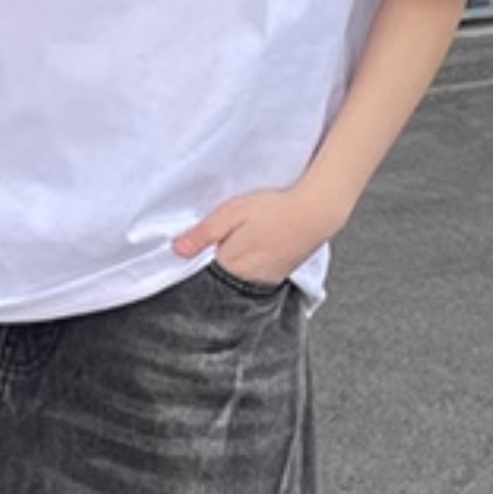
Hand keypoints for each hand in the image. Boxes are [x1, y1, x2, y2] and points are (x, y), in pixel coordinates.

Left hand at [171, 177, 349, 285]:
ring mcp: (264, 282)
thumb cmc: (274, 209)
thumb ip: (203, 233)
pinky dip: (246, 274)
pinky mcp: (277, 278)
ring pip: (235, 284)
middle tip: (210, 252)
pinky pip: (253, 282)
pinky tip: (248, 256)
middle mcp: (246, 280)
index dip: (192, 268)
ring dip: (228, 273)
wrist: (316, 212)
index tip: (186, 257)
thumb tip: (176, 249)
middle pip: (217, 283)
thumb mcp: (230, 213)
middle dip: (208, 272)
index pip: (200, 278)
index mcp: (230, 265)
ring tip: (231, 252)